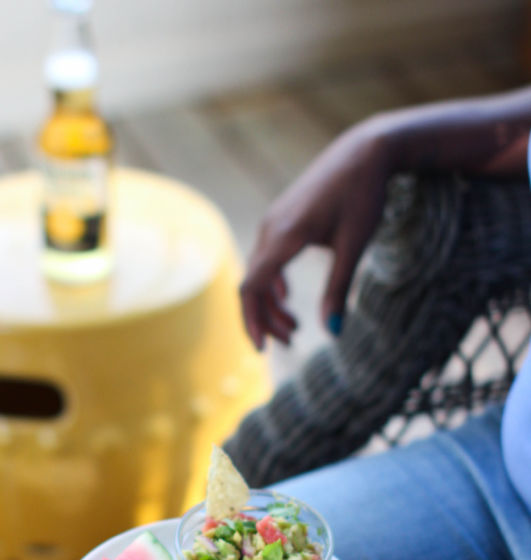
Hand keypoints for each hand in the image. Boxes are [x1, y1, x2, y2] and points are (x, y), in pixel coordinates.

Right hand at [240, 120, 391, 348]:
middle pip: (254, 284)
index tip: (264, 349)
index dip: (254, 320)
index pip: (254, 286)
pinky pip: (267, 259)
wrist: (365, 151)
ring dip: (272, 303)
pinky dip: (274, 284)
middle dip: (267, 318)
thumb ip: (339, 289)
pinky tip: (287, 297)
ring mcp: (274, 223)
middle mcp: (272, 228)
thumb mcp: (355, 246)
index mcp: (285, 235)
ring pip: (260, 273)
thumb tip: (333, 331)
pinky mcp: (282, 220)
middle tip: (290, 342)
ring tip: (295, 327)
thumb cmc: (363, 195)